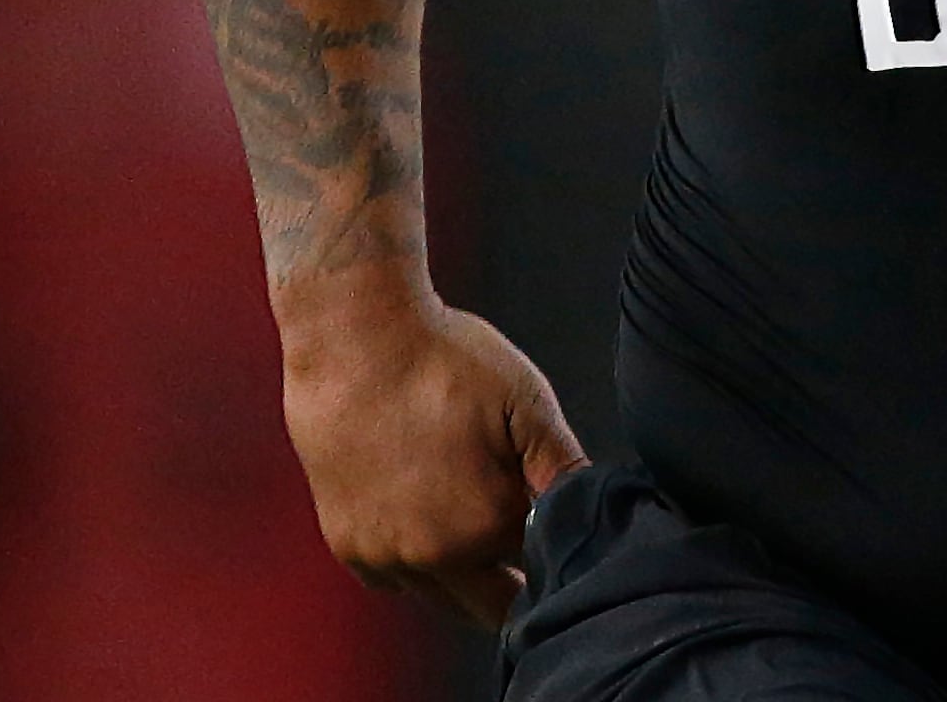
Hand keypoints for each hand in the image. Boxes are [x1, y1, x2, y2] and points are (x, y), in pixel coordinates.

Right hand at [279, 294, 585, 628]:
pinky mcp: (347, 546)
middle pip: (494, 607)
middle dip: (520, 587)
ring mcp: (384, 557)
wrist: (353, 340)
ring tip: (479, 527)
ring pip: (443, 599)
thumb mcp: (527, 404)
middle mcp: (433, 558)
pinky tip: (431, 525)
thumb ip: (565, 470)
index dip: (558, 561)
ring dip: (468, 580)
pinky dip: (418, 568)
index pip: (541, 575)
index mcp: (487, 528)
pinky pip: (395, 581)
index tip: (564, 543)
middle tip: (529, 550)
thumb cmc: (446, 362)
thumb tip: (599, 513)